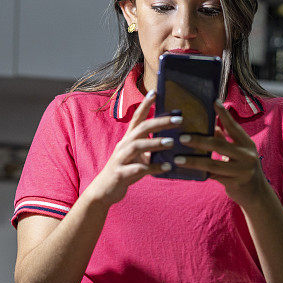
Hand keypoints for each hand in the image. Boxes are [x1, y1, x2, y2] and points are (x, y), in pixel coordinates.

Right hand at [86, 91, 179, 206]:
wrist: (103, 191)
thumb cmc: (124, 171)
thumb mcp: (137, 157)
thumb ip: (150, 149)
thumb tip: (171, 141)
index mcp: (128, 139)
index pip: (137, 117)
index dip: (145, 104)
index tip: (155, 91)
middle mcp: (123, 146)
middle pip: (141, 128)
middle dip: (159, 122)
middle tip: (179, 119)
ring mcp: (120, 159)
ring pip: (137, 146)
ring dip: (154, 143)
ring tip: (171, 142)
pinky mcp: (121, 174)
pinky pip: (138, 169)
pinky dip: (153, 167)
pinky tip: (167, 167)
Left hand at [175, 100, 267, 204]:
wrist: (257, 194)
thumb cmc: (243, 169)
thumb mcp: (239, 152)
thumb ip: (226, 140)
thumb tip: (211, 125)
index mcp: (247, 144)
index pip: (234, 127)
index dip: (224, 114)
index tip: (213, 101)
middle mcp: (247, 156)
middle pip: (219, 146)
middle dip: (199, 141)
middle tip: (182, 138)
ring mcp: (242, 171)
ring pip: (213, 164)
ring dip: (193, 161)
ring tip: (178, 159)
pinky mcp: (235, 183)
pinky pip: (213, 177)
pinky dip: (199, 173)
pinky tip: (186, 171)